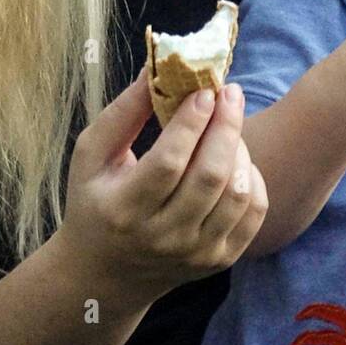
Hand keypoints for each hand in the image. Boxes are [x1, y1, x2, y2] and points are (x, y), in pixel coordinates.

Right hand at [58, 68, 267, 300]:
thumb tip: (155, 69)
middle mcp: (162, 237)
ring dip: (240, 148)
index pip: (168, 163)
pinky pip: (253, 213)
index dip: (191, 123)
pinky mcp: (219, 261)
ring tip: (228, 124)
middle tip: (230, 92)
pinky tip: (236, 159)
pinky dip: (252, 178)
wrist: (105, 275)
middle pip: (210, 176)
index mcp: (124, 210)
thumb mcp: (91, 156)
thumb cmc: (95, 201)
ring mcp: (195, 253)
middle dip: (226, 125)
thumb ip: (122, 114)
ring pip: (237, 193)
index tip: (204, 90)